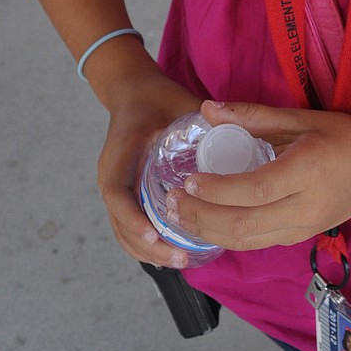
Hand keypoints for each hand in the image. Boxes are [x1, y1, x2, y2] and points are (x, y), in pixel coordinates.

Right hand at [96, 74, 203, 268]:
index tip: (156, 234)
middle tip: (181, 259)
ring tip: (180, 261)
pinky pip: (127, 224)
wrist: (132, 89)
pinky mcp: (123, 191)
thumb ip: (205, 118)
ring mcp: (115, 185)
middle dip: (147, 246)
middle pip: (119, 223)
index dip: (133, 218)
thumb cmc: (156, 95)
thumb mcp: (180, 102)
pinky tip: (169, 253)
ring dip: (146, 251)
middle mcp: (111, 174)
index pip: (116, 193)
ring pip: (121, 230)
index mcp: (119, 154)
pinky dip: (143, 243)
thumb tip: (239, 135)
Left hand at [162, 100, 350, 252]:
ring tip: (178, 216)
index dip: (216, 190)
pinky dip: (227, 237)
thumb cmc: (342, 136)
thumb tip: (207, 109)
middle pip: (244, 225)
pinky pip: (257, 243)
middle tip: (171, 202)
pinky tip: (206, 224)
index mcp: (307, 171)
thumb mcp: (300, 118)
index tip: (187, 179)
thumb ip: (252, 116)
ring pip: (247, 242)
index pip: (254, 190)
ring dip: (208, 233)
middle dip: (201, 218)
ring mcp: (304, 229)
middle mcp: (305, 207)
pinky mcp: (300, 238)